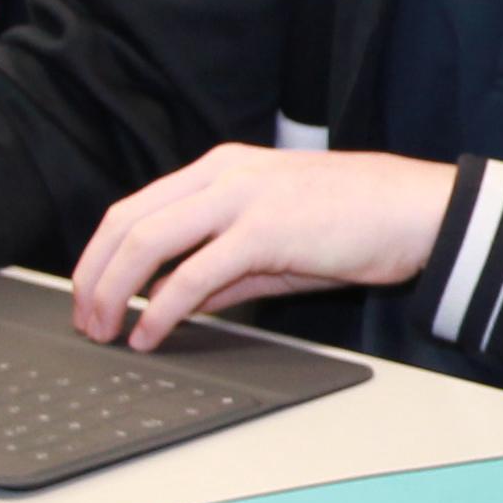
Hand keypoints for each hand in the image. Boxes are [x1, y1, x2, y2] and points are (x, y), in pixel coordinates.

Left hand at [70, 146, 458, 348]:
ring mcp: (242, 198)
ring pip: (147, 241)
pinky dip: (161, 309)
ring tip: (107, 330)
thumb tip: (180, 303)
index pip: (135, 207)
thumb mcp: (278, 241)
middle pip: (127, 221)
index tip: (89, 294)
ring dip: (115, 292)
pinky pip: (193, 273)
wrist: (417, 210)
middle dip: (94, 276)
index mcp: (221, 168)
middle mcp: (222, 174)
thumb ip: (224, 270)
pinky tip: (151, 334)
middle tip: (85, 319)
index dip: (100, 255)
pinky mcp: (264, 230)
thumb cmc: (358, 220)